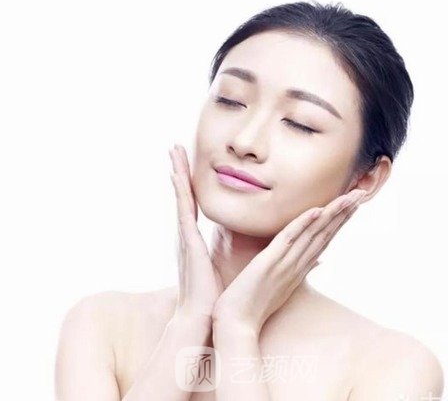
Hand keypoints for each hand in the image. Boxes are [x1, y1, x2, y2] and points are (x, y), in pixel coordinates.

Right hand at [169, 143, 223, 319]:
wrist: (204, 317)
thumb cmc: (214, 295)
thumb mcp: (224, 267)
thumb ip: (234, 253)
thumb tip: (257, 246)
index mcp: (195, 240)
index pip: (193, 204)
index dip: (190, 183)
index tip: (188, 163)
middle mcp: (187, 234)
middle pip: (183, 195)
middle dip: (179, 170)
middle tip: (176, 147)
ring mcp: (185, 237)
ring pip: (181, 197)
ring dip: (177, 173)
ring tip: (173, 150)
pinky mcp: (188, 242)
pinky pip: (183, 211)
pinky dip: (179, 192)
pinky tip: (175, 174)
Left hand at [211, 188, 366, 333]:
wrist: (236, 323)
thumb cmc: (255, 305)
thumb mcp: (283, 287)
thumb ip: (301, 271)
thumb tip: (320, 261)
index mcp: (300, 269)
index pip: (324, 240)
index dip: (339, 222)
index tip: (353, 206)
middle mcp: (297, 265)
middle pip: (325, 234)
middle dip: (343, 213)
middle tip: (361, 194)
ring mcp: (285, 263)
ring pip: (313, 233)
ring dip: (332, 214)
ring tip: (349, 197)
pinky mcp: (269, 262)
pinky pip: (288, 238)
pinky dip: (302, 223)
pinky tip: (316, 210)